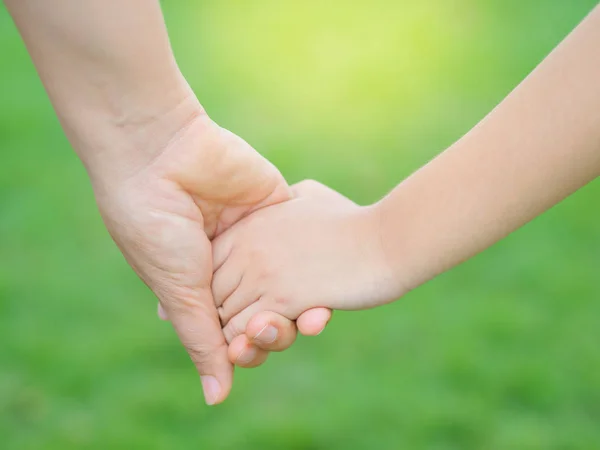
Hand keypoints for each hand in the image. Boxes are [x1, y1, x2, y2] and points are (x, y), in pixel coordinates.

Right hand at [92, 98, 329, 403]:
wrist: (162, 154)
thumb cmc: (156, 226)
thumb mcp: (178, 289)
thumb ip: (203, 341)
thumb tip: (218, 398)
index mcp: (198, 284)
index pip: (230, 329)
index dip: (243, 347)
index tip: (247, 354)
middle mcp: (229, 264)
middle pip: (263, 312)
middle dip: (271, 332)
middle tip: (269, 334)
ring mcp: (256, 238)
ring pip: (290, 287)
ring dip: (299, 311)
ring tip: (307, 321)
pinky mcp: (279, 211)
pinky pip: (306, 251)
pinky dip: (317, 277)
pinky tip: (324, 300)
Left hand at [212, 180, 398, 340]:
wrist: (386, 239)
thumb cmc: (350, 220)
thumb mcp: (309, 195)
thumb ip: (283, 200)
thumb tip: (282, 202)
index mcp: (249, 225)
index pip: (210, 264)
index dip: (220, 288)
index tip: (237, 301)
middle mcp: (247, 248)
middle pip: (212, 295)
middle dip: (226, 317)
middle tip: (249, 325)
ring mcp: (263, 273)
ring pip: (226, 319)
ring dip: (242, 337)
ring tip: (265, 332)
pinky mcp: (284, 299)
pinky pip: (248, 331)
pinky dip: (256, 342)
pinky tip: (277, 335)